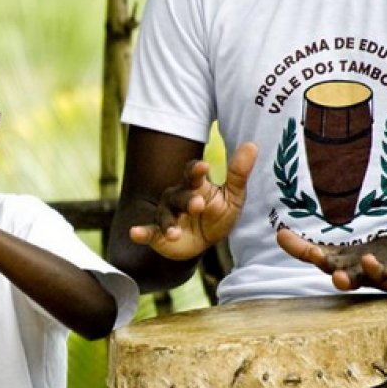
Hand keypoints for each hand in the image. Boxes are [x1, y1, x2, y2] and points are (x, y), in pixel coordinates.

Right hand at [129, 142, 256, 260]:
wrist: (203, 242)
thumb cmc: (217, 213)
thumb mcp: (233, 196)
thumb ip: (238, 173)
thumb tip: (252, 145)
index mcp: (195, 186)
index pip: (192, 174)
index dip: (196, 170)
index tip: (203, 167)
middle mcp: (177, 197)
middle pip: (179, 195)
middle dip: (187, 200)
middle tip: (198, 204)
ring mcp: (167, 215)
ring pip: (165, 215)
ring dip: (168, 223)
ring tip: (174, 232)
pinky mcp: (158, 234)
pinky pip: (148, 232)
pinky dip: (140, 232)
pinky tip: (134, 233)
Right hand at [277, 229, 386, 292]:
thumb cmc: (362, 257)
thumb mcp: (334, 250)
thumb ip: (304, 247)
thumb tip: (278, 233)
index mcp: (339, 265)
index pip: (324, 262)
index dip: (318, 258)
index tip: (314, 252)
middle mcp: (358, 274)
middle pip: (348, 278)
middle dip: (342, 279)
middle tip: (337, 277)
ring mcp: (381, 278)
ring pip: (375, 277)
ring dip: (371, 270)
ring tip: (368, 260)